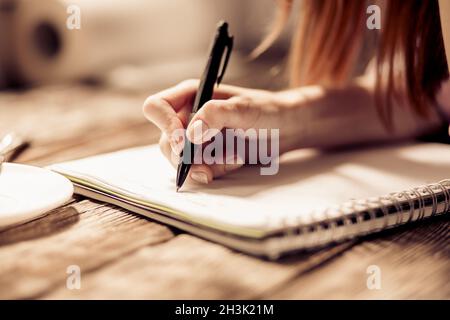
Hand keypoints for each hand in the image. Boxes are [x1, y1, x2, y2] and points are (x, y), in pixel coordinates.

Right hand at [143, 79, 299, 183]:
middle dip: (188, 155)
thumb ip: (216, 115)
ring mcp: (196, 139)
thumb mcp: (244, 108)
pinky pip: (198, 171)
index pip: (157, 108)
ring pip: (180, 161)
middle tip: (212, 159)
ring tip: (234, 156)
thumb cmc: (268, 110)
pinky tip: (235, 161)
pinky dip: (215, 171)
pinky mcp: (206, 157)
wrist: (286, 130)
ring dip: (205, 165)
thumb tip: (190, 134)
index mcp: (191, 96)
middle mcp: (188, 117)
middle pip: (167, 142)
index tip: (185, 143)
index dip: (164, 126)